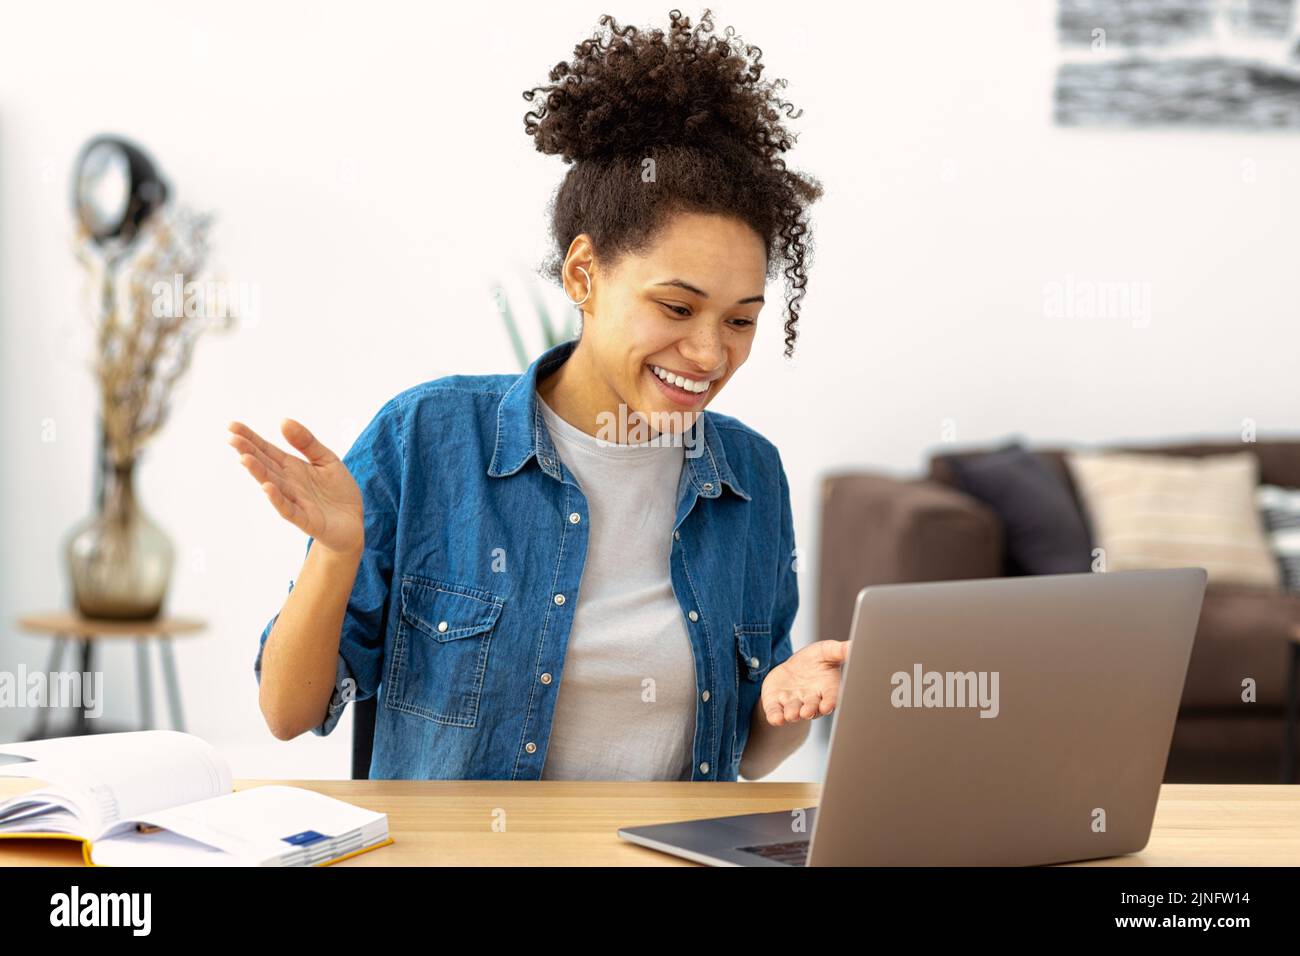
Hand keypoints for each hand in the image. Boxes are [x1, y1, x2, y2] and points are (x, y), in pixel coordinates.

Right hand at [227, 418, 363, 556]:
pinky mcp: (307, 520)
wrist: (352, 523)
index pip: (267, 450)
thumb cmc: (337, 491)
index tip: (232, 425)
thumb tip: (283, 420)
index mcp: (292, 467)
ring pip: (273, 486)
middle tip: (231, 439)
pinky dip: (278, 499)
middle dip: (249, 452)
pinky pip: (289, 510)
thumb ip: (307, 442)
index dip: (251, 438)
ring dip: (258, 473)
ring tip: (244, 458)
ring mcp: (295, 502)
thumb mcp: (327, 459)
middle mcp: (289, 484)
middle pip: (265, 466)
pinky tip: (267, 487)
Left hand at [759, 639, 851, 725]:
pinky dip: (776, 716)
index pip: (831, 697)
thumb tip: (854, 644)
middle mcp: (811, 700)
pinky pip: (776, 712)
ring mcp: (793, 703)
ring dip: (792, 714)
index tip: (828, 706)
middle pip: (811, 707)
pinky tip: (776, 719)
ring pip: (793, 711)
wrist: (794, 669)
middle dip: (809, 710)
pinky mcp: (776, 704)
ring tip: (791, 715)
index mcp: (827, 689)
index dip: (830, 702)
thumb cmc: (816, 661)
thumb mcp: (828, 651)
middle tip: (806, 712)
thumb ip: (841, 650)